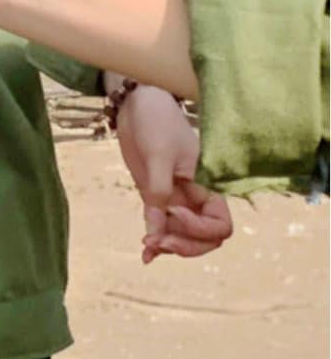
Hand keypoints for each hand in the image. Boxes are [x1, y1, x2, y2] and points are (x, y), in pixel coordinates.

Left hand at [114, 83, 233, 263]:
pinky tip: (145, 253)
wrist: (138, 105)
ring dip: (170, 245)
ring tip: (148, 247)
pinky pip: (163, 225)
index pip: (220, 226)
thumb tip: (156, 230)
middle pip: (206, 239)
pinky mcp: (156, 196)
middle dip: (186, 245)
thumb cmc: (156, 122)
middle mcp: (196, 197)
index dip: (199, 229)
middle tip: (156, 242)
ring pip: (185, 236)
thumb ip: (159, 192)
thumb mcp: (158, 156)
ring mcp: (177, 198)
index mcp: (208, 186)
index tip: (172, 210)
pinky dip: (157, 239)